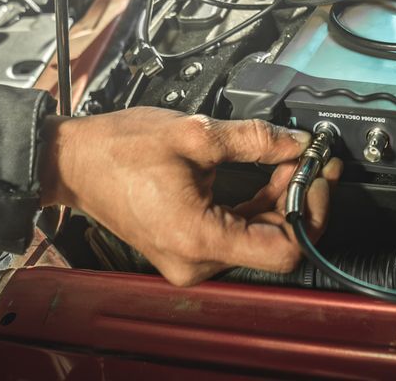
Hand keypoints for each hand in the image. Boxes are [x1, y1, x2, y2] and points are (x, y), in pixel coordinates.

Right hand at [40, 107, 341, 285]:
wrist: (75, 161)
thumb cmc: (118, 150)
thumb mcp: (194, 134)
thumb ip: (255, 139)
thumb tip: (297, 142)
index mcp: (198, 239)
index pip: (285, 250)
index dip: (310, 210)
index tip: (319, 174)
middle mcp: (197, 260)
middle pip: (276, 243)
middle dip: (299, 198)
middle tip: (312, 159)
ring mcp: (192, 257)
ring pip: (260, 237)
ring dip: (281, 199)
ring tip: (291, 159)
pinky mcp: (189, 246)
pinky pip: (239, 232)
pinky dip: (259, 205)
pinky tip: (269, 174)